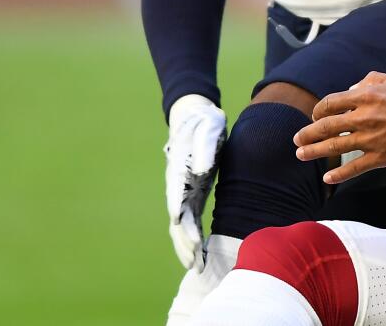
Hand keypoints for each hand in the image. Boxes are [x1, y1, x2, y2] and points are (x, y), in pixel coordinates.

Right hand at [164, 94, 226, 269]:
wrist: (197, 116)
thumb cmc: (203, 122)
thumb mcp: (208, 130)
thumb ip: (203, 149)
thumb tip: (199, 171)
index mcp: (179, 172)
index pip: (178, 200)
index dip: (181, 220)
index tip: (186, 237)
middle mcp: (177, 186)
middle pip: (178, 220)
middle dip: (184, 243)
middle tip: (195, 264)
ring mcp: (183, 192)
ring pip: (181, 225)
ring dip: (187, 246)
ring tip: (196, 268)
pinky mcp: (192, 194)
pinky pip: (190, 220)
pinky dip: (193, 237)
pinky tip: (200, 254)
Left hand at [294, 73, 385, 183]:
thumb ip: (370, 80)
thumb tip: (351, 88)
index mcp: (367, 96)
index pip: (331, 102)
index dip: (318, 110)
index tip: (315, 116)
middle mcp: (365, 117)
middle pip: (326, 126)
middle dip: (307, 133)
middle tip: (297, 139)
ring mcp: (372, 138)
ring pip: (335, 147)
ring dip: (314, 151)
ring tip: (301, 155)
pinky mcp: (382, 156)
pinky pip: (354, 168)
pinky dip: (339, 175)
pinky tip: (327, 179)